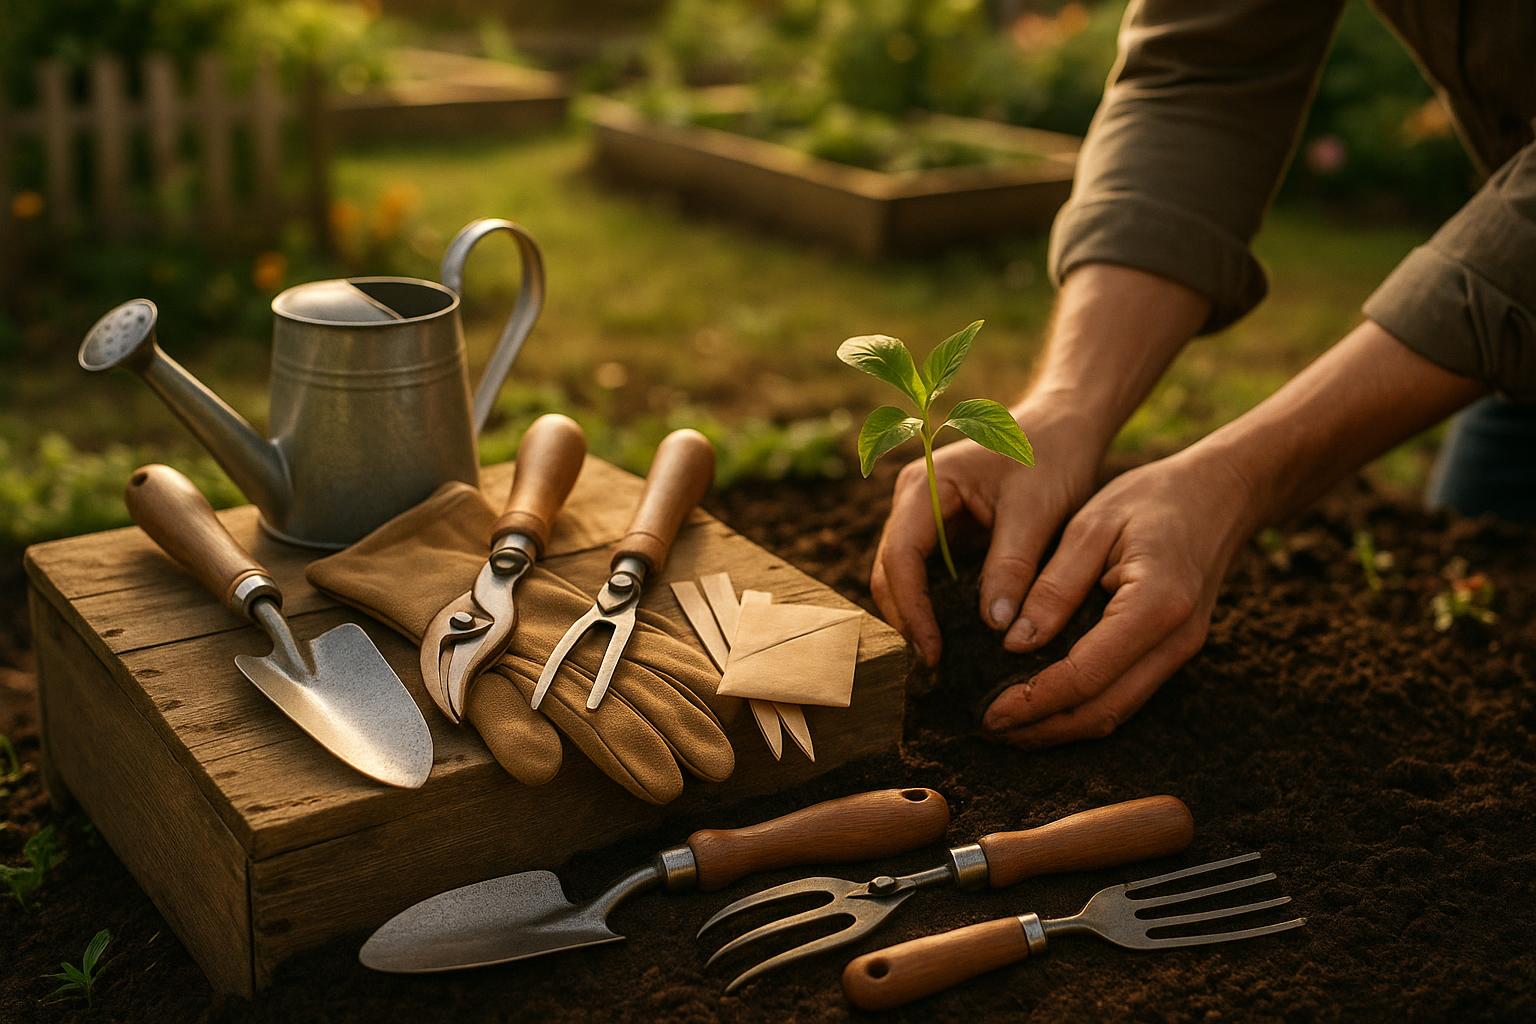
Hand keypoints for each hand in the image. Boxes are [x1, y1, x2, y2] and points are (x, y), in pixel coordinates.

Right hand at [871, 401, 1107, 664]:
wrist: (1064, 428)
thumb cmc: (1052, 457)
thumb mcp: (1037, 510)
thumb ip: (1013, 565)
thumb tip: (994, 625)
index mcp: (926, 486)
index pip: (900, 556)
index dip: (912, 609)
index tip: (934, 651)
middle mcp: (913, 501)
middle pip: (890, 570)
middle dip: (907, 619)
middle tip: (936, 665)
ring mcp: (924, 517)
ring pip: (902, 577)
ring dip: (917, 616)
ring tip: (942, 659)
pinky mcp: (942, 532)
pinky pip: (927, 575)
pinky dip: (935, 606)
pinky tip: (955, 636)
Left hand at [982, 445, 1260, 746]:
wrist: (1221, 492)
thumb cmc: (1152, 498)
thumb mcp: (1091, 525)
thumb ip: (1054, 586)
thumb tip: (1015, 643)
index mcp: (1155, 605)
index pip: (1086, 674)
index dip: (1034, 701)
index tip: (989, 712)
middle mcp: (1175, 641)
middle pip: (1103, 710)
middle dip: (1043, 729)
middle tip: (989, 729)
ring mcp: (1181, 651)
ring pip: (1116, 712)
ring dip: (1062, 727)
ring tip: (1010, 728)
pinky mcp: (1175, 651)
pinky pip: (1127, 694)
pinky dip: (1084, 708)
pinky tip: (1047, 706)